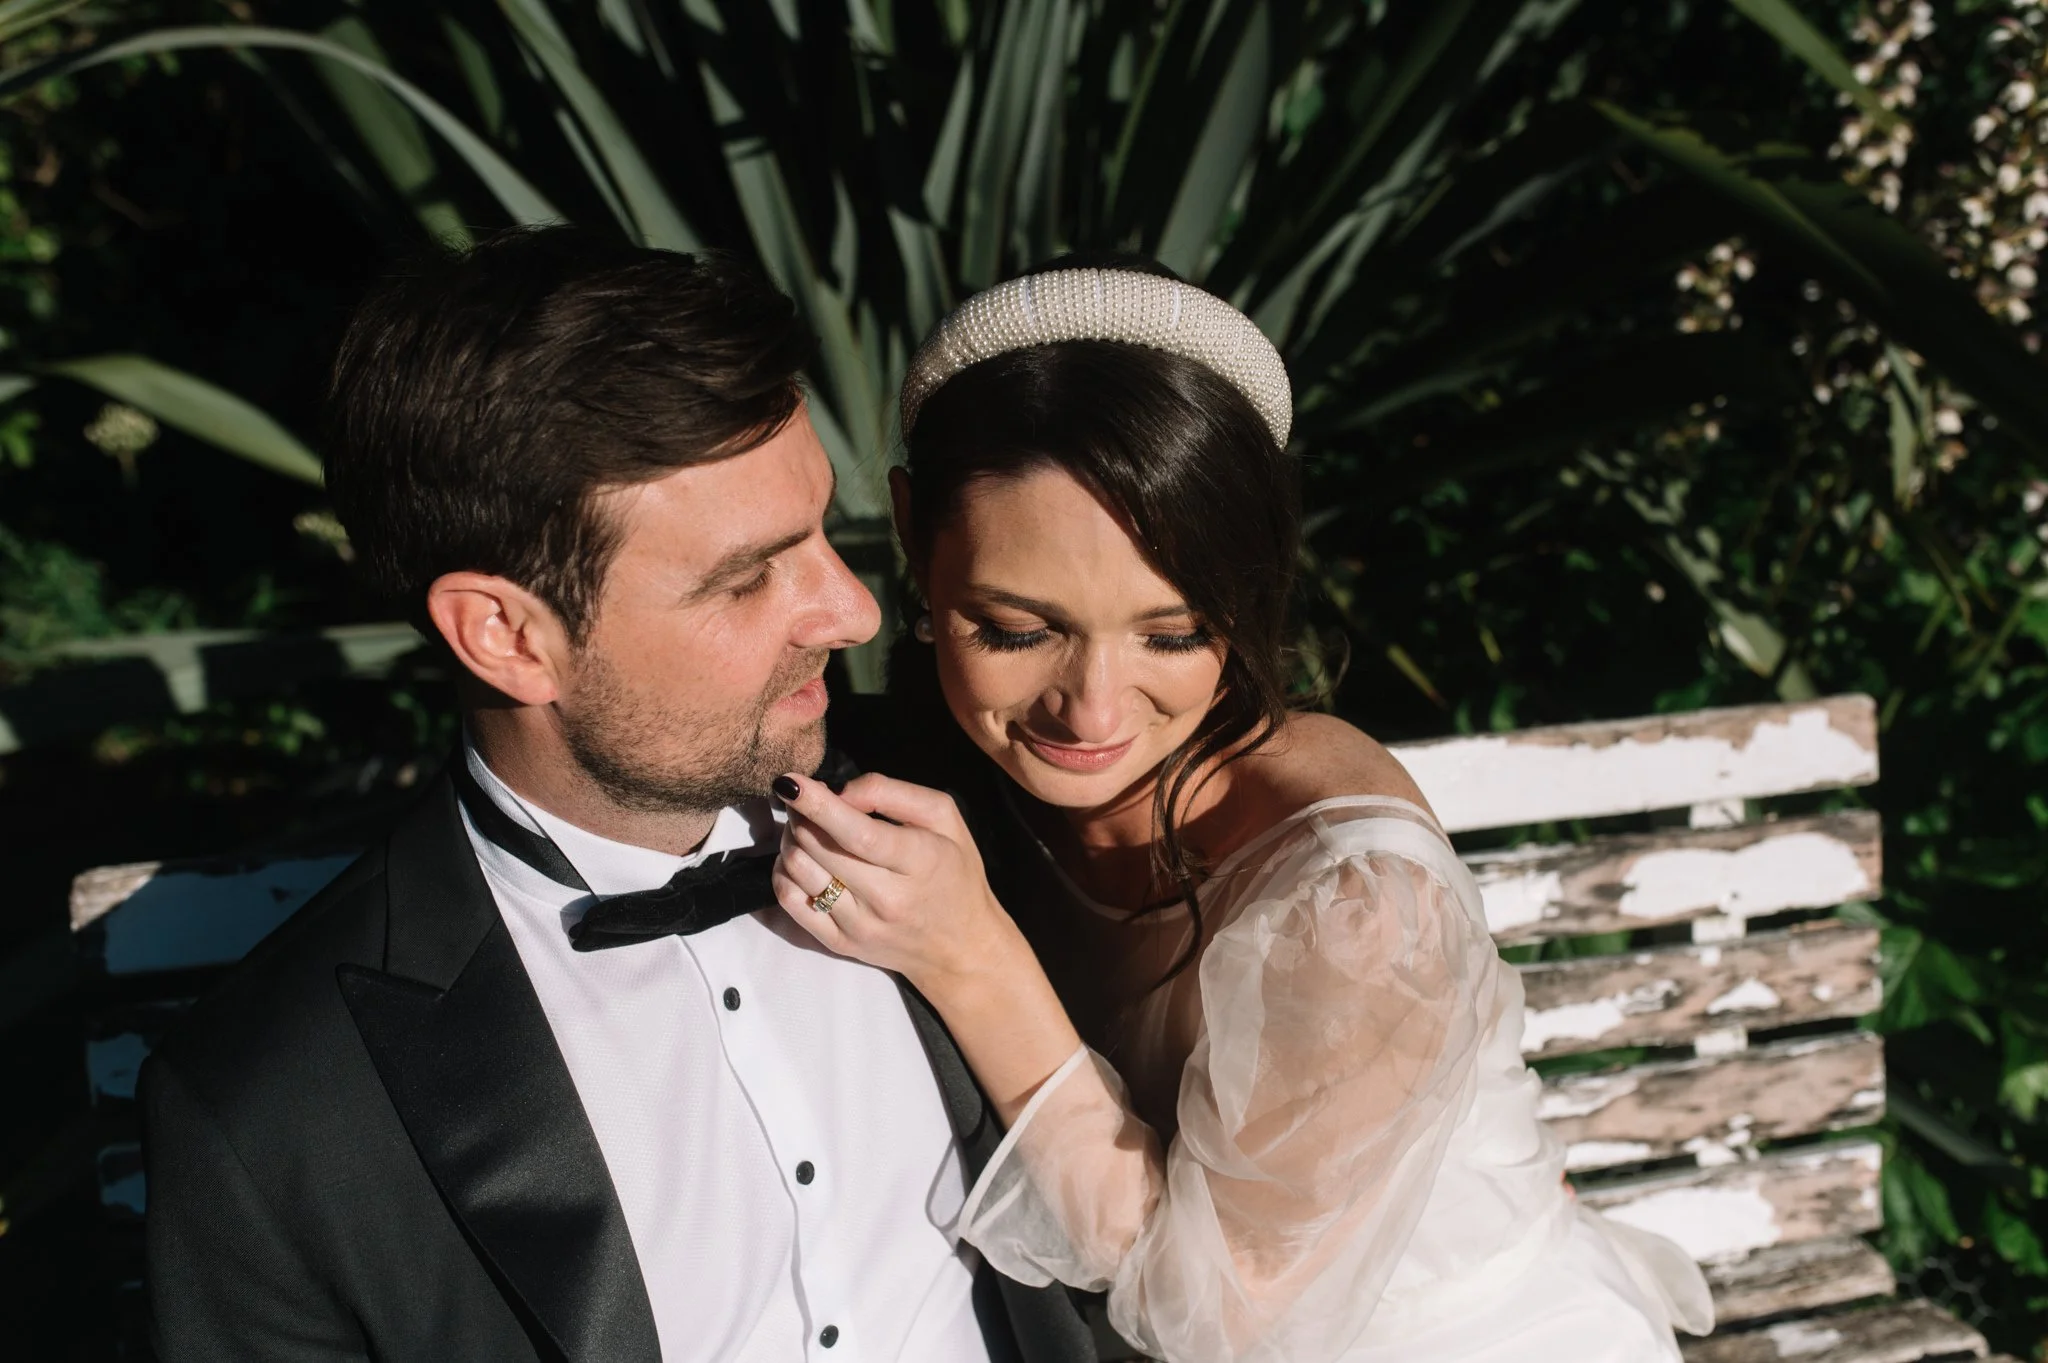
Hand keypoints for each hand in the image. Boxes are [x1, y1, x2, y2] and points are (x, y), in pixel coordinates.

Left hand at [771, 772, 1022, 993]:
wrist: (962, 949)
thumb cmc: (955, 874)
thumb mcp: (944, 818)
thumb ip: (892, 794)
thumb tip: (840, 793)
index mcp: (919, 862)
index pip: (857, 833)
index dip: (818, 805)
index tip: (790, 782)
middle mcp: (886, 898)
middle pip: (819, 848)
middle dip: (800, 815)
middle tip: (803, 802)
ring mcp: (859, 926)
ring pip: (799, 872)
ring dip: (790, 841)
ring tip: (803, 829)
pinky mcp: (840, 944)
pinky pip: (791, 904)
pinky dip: (783, 874)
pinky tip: (798, 860)